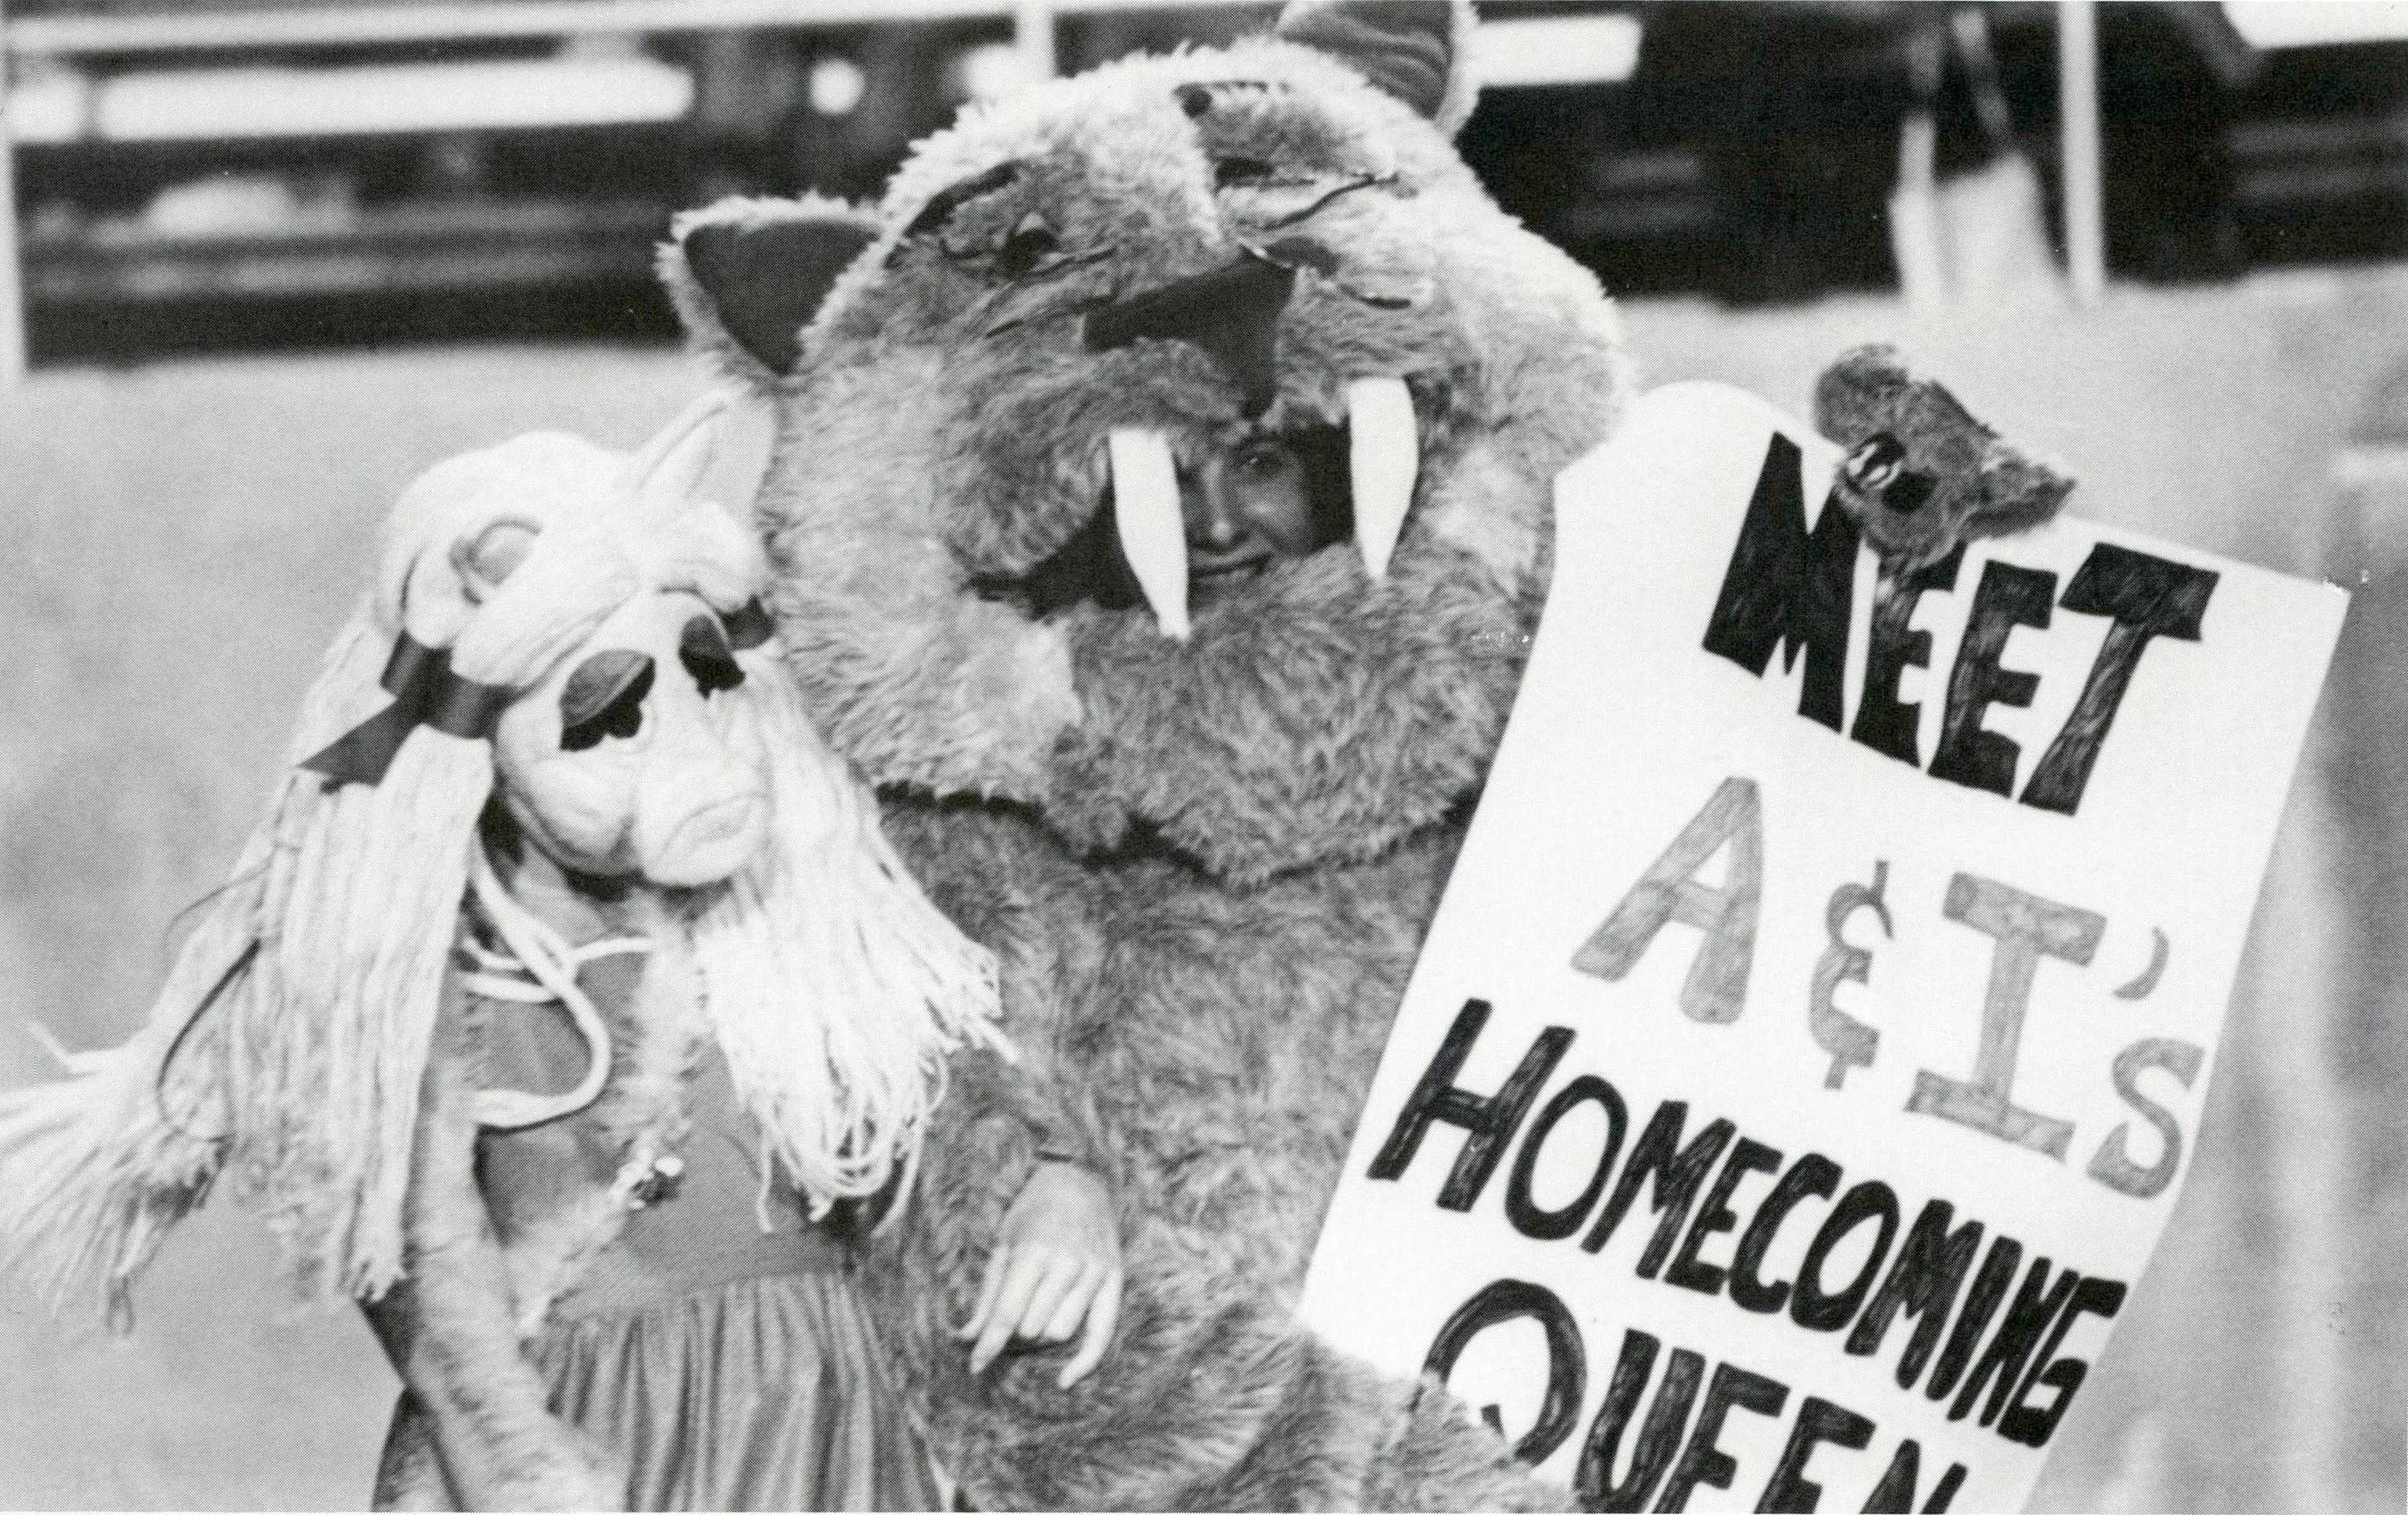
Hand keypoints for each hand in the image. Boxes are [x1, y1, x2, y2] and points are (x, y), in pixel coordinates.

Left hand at [957, 1161, 1123, 1387]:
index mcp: (1035, 1250)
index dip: (989, 1344)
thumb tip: (965, 1338)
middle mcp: (1068, 1263)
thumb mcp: (1003, 1243)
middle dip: (1012, 1335)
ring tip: (1030, 1321)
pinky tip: (1065, 1380)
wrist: (1081, 1180)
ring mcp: (1095, 1272)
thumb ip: (988, 1293)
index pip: (1009, 1313)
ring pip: (1060, 1332)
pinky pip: (1102, 1333)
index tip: (974, 1366)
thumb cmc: (1033, 1211)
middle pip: (1032, 1327)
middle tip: (1004, 1325)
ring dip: (1039, 1338)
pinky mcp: (1114, 1281)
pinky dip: (1084, 1362)